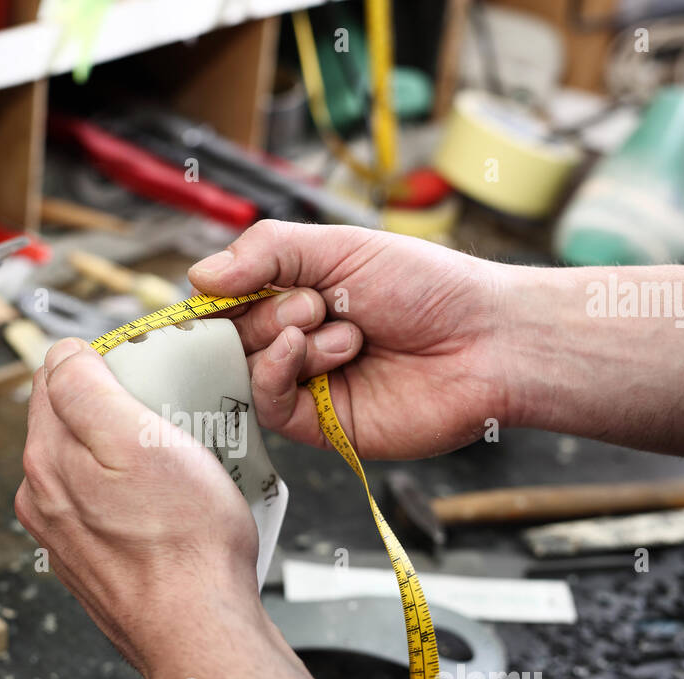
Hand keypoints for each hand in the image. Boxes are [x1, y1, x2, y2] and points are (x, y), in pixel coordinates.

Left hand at [14, 338, 271, 678]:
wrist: (198, 633)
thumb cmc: (183, 543)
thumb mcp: (139, 437)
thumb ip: (85, 388)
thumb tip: (62, 354)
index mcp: (46, 458)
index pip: (57, 375)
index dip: (107, 363)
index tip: (149, 376)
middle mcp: (44, 498)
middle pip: (76, 421)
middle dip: (122, 411)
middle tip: (176, 422)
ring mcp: (65, 535)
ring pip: (97, 467)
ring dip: (135, 457)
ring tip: (186, 469)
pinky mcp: (93, 564)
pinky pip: (115, 509)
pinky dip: (142, 499)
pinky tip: (177, 512)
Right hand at [189, 219, 512, 459]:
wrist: (486, 340)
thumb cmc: (428, 287)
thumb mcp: (339, 247)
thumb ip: (266, 253)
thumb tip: (198, 277)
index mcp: (299, 296)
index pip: (229, 300)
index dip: (218, 295)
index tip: (215, 289)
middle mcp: (298, 342)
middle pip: (232, 335)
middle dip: (268, 312)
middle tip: (317, 301)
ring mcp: (308, 385)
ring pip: (247, 368)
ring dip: (287, 339)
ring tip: (343, 327)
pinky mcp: (320, 425)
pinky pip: (268, 406)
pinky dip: (275, 373)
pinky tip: (303, 351)